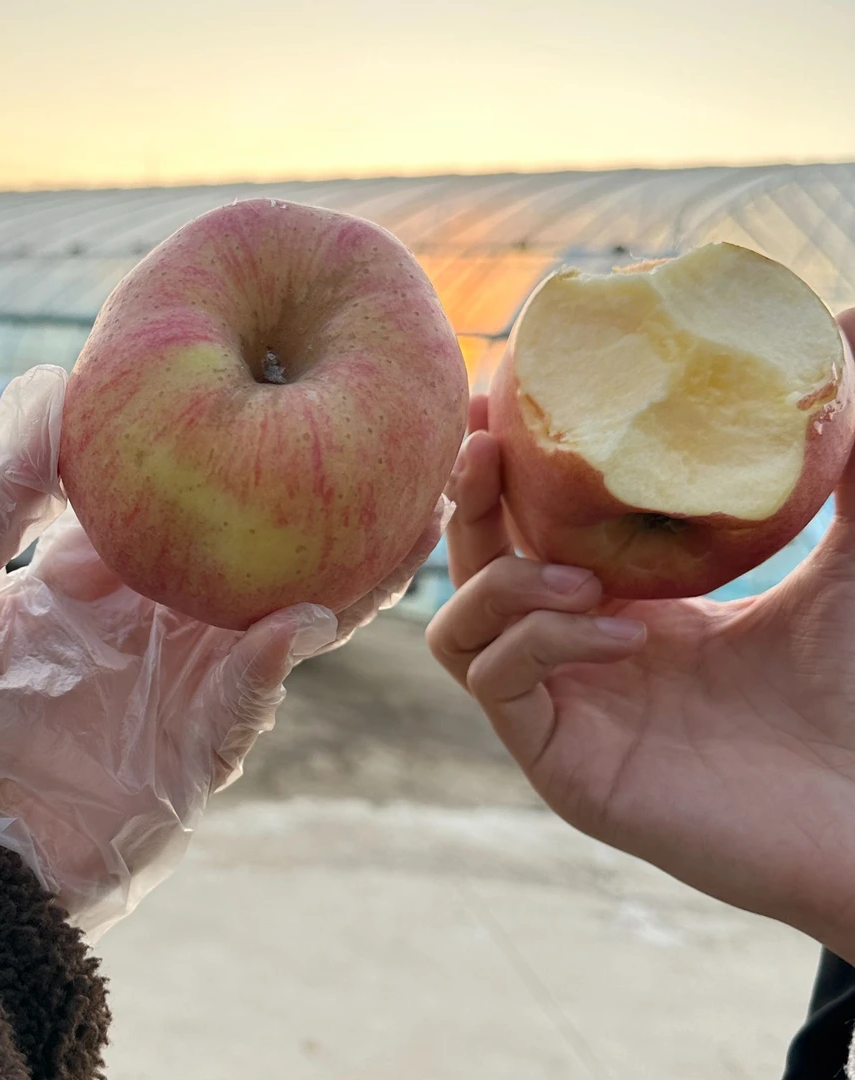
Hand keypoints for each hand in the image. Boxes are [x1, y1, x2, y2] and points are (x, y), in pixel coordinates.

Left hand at [0, 365, 443, 937]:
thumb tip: (48, 384)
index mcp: (107, 581)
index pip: (190, 508)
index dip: (237, 458)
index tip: (283, 392)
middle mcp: (162, 627)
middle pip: (263, 559)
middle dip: (330, 512)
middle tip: (394, 450)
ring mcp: (187, 689)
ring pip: (286, 624)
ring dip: (350, 582)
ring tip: (412, 526)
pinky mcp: (196, 754)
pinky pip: (245, 701)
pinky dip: (271, 663)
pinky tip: (299, 618)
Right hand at [428, 311, 854, 961]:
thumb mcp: (846, 555)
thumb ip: (845, 458)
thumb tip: (850, 317)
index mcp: (619, 603)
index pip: (524, 525)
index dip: (501, 465)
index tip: (503, 398)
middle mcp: (574, 652)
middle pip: (471, 565)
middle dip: (466, 501)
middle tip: (490, 446)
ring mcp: (560, 709)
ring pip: (459, 631)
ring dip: (501, 582)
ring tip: (579, 571)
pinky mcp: (559, 763)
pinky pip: (501, 684)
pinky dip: (542, 641)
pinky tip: (618, 630)